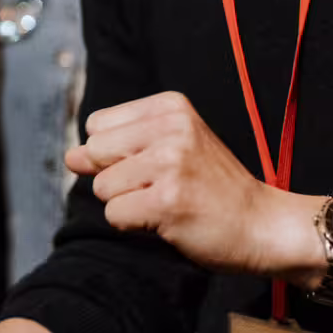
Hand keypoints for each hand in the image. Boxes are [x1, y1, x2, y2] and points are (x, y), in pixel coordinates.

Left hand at [66, 91, 323, 284]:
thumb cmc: (212, 188)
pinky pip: (114, 216)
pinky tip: (168, 221)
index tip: (155, 165)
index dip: (115, 154)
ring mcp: (170, 163)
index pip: (97, 125)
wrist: (262, 224)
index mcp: (171, 105)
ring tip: (167, 203)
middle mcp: (171, 127)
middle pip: (95, 153)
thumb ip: (117, 149)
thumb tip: (70, 157)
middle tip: (160, 187)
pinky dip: (133, 226)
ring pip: (102, 188)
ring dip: (127, 204)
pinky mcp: (167, 200)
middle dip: (116, 179)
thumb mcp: (171, 150)